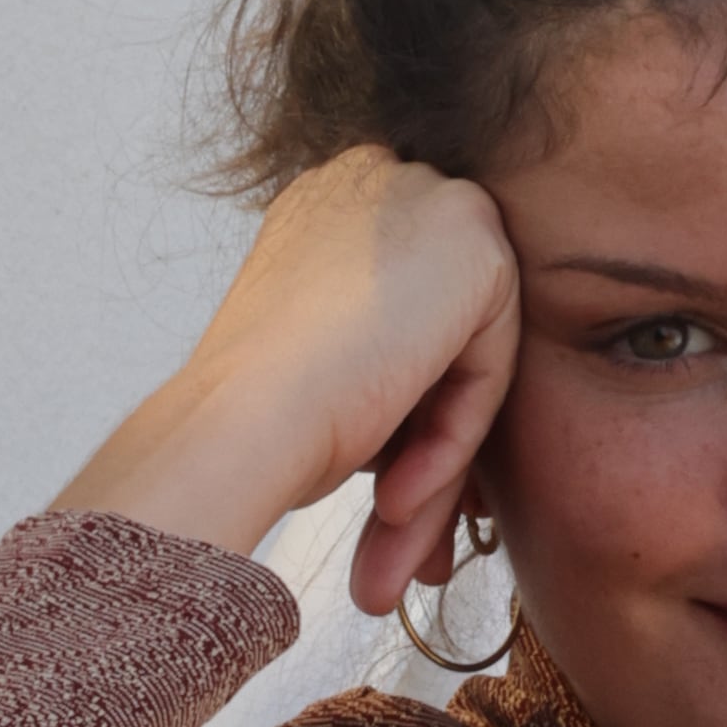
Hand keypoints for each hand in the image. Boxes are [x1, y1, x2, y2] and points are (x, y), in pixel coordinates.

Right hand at [58, 150, 523, 613]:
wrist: (237, 423)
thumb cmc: (255, 420)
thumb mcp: (324, 369)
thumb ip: (386, 358)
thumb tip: (438, 411)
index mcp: (329, 204)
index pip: (403, 318)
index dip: (403, 416)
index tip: (386, 497)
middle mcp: (376, 182)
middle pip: (441, 339)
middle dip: (426, 452)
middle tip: (398, 536)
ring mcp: (426, 201)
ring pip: (464, 362)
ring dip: (433, 466)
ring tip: (393, 543)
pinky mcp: (476, 241)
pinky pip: (489, 366)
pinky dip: (452, 440)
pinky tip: (397, 497)